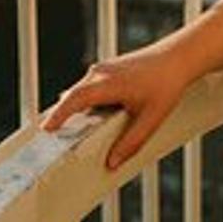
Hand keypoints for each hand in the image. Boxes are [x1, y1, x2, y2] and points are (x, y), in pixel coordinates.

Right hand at [39, 38, 196, 170]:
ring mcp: (102, 69)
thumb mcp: (151, 119)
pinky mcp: (107, 69)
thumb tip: (112, 163)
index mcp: (108, 83)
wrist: (177, 58)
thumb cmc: (166, 85)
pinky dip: (85, 102)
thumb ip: (130, 143)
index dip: (59, 115)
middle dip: (61, 116)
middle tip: (52, 138)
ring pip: (80, 91)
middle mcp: (100, 73)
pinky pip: (88, 87)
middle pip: (73, 96)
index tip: (46, 130)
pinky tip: (93, 116)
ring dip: (75, 108)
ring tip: (70, 130)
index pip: (75, 99)